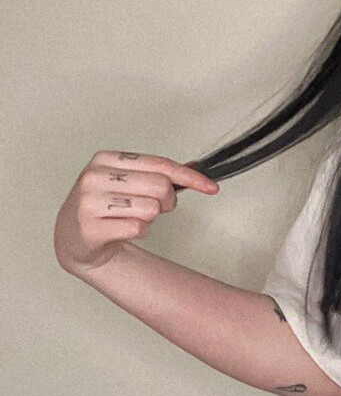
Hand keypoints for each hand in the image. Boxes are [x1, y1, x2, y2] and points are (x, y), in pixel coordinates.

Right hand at [54, 150, 218, 275]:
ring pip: (151, 209)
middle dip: (167, 202)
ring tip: (131, 218)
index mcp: (107, 159)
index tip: (212, 187)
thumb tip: (197, 168)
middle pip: (160, 186)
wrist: (74, 236)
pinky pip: (138, 229)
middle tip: (155, 208)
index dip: (190, 177)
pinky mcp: (90, 228)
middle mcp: (95, 176)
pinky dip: (139, 232)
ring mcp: (90, 202)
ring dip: (150, 219)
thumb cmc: (107, 206)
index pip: (160, 164)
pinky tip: (122, 230)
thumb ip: (159, 174)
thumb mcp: (128, 182)